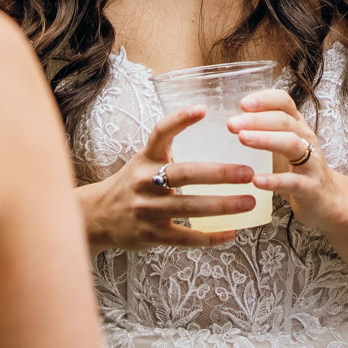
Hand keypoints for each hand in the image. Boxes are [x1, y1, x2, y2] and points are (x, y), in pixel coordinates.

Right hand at [76, 107, 256, 253]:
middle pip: (185, 174)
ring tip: (249, 202)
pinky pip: (185, 237)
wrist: (98, 216)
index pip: (160, 133)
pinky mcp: (151, 235)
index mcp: (145, 159)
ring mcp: (147, 210)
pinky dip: (210, 237)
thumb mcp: (143, 161)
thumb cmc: (132, 184)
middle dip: (219, 174)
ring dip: (222, 205)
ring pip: (189, 207)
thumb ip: (168, 151)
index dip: (180, 120)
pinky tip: (231, 232)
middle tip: (248, 173)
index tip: (203, 110)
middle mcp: (145, 181)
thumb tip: (210, 133)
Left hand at [231, 88, 347, 230]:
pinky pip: (293, 181)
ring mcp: (311, 163)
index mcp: (297, 126)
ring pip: (291, 144)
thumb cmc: (299, 170)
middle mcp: (306, 139)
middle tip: (232, 124)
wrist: (328, 200)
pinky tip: (255, 180)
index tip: (242, 103)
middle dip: (257, 119)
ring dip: (265, 139)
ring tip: (242, 139)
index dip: (264, 99)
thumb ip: (265, 130)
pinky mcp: (310, 187)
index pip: (284, 102)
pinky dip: (274, 180)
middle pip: (284, 121)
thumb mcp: (284, 145)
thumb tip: (230, 118)